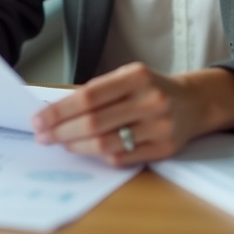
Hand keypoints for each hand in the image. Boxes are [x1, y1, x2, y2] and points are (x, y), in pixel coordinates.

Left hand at [30, 63, 233, 166]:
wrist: (194, 102)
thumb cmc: (151, 88)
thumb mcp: (127, 77)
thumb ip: (97, 91)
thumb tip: (55, 111)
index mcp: (137, 76)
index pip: (88, 96)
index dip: (60, 110)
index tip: (38, 119)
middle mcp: (150, 100)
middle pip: (94, 122)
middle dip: (61, 131)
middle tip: (43, 135)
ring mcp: (159, 126)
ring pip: (105, 143)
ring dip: (75, 146)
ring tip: (60, 143)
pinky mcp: (164, 148)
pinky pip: (122, 157)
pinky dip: (99, 156)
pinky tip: (85, 151)